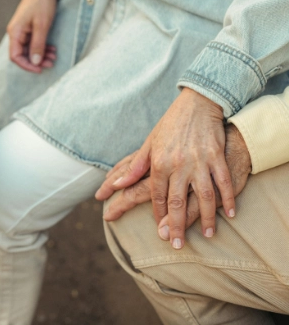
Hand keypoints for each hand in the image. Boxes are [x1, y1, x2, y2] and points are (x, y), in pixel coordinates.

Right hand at [7, 0, 57, 72]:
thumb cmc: (42, 2)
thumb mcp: (42, 25)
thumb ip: (38, 45)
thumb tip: (35, 62)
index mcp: (15, 32)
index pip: (15, 56)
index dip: (27, 66)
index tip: (39, 70)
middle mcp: (16, 33)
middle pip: (22, 55)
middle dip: (37, 61)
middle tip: (51, 62)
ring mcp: (23, 31)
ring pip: (29, 50)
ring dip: (41, 55)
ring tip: (54, 56)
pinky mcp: (29, 28)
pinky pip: (33, 43)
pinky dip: (42, 48)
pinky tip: (52, 49)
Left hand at [96, 88, 234, 248]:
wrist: (198, 103)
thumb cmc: (171, 124)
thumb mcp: (149, 143)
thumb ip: (134, 167)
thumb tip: (117, 184)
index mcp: (158, 162)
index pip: (155, 194)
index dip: (157, 213)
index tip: (158, 229)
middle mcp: (178, 164)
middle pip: (176, 201)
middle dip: (176, 225)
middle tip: (175, 244)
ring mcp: (199, 161)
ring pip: (202, 196)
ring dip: (205, 217)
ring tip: (207, 234)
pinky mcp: (216, 157)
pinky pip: (222, 182)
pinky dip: (227, 199)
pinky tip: (229, 214)